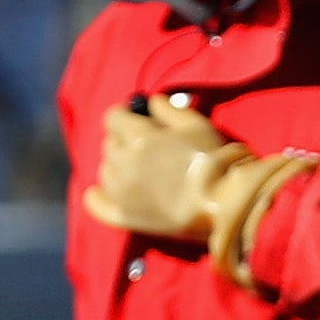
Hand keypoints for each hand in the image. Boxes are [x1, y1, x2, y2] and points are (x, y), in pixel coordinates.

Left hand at [82, 95, 231, 242]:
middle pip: (109, 144)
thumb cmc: (213, 160)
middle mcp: (123, 164)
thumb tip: (151, 103)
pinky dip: (96, 198)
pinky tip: (96, 194)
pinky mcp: (127, 217)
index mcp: (138, 138)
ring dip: (117, 167)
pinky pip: (98, 206)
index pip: (113, 117)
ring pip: (105, 171)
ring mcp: (122, 193)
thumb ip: (167, 108)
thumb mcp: (195, 123)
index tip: (138, 119)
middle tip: (145, 147)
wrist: (223, 203)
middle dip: (123, 141)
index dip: (126, 115)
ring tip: (137, 171)